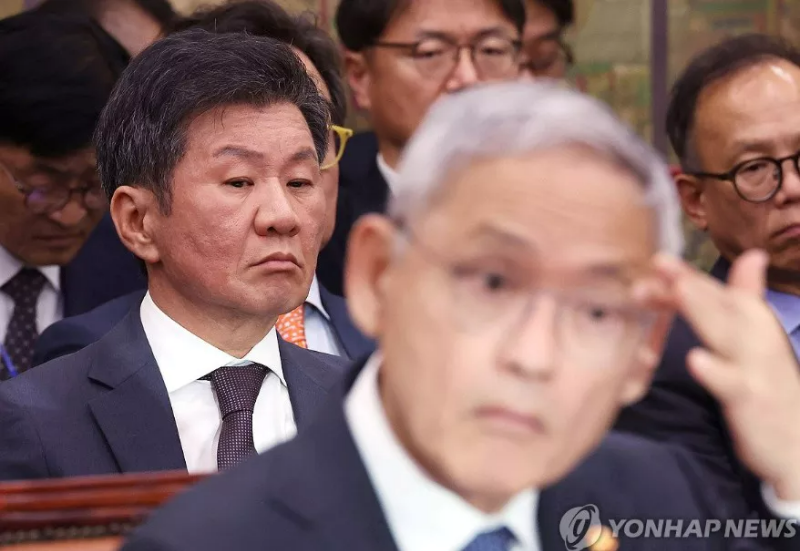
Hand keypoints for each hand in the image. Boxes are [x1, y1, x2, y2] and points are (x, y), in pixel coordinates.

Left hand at [636, 250, 799, 499]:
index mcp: (753, 322)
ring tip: (676, 289)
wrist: (798, 440)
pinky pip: (731, 384)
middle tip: (658, 260)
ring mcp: (754, 367)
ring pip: (726, 334)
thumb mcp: (759, 338)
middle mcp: (756, 338)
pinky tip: (695, 359)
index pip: (716, 293)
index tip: (657, 258)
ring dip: (702, 310)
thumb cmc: (771, 385)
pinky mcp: (752, 399)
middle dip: (689, 282)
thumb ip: (748, 297)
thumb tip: (754, 255)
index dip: (687, 275)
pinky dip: (715, 371)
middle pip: (719, 305)